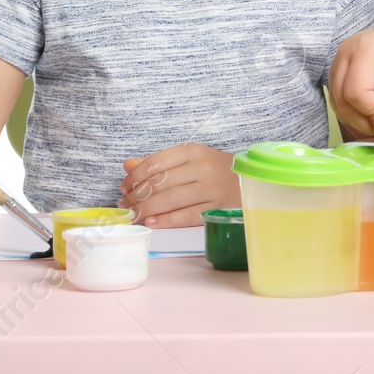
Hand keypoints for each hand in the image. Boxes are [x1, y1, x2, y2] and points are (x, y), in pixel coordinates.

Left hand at [117, 143, 239, 227]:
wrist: (248, 180)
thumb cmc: (214, 168)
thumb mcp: (189, 158)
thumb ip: (158, 162)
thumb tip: (127, 166)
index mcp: (193, 151)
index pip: (156, 163)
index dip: (135, 176)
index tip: (124, 187)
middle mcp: (201, 168)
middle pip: (161, 183)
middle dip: (138, 197)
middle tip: (125, 206)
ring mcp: (210, 190)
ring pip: (171, 200)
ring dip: (147, 210)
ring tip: (134, 215)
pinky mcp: (216, 209)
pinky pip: (186, 217)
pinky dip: (166, 221)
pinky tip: (152, 222)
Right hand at [328, 22, 373, 138]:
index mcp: (365, 48)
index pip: (356, 90)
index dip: (372, 114)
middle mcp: (345, 54)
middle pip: (342, 100)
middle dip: (365, 121)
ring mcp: (338, 64)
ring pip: (338, 104)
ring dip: (359, 121)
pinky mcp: (338, 74)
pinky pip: (339, 102)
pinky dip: (355, 115)